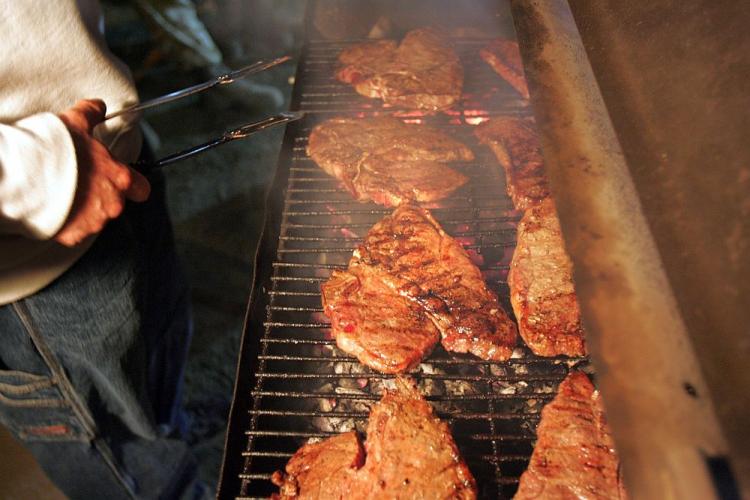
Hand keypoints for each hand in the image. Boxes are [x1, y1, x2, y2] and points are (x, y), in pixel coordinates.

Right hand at [54, 99, 149, 246]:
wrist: (24, 176)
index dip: (132, 184)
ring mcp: (94, 223)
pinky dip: (67, 223)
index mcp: (120, 178)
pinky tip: (54, 208)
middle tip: (79, 182)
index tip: (118, 179)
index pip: (141, 188)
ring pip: (95, 218)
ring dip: (84, 208)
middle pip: (115, 203)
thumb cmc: (52, 148)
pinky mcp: (75, 236)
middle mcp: (113, 204)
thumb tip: (99, 106)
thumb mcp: (74, 122)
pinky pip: (75, 231)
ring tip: (62, 193)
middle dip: (101, 195)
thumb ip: (92, 113)